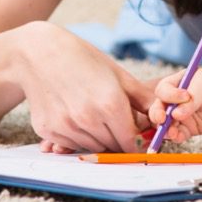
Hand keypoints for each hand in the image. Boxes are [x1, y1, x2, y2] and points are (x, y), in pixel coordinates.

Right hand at [11, 21, 153, 153]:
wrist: (40, 53)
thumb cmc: (82, 59)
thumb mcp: (118, 74)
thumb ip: (142, 98)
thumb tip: (162, 117)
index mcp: (110, 104)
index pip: (131, 142)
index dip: (136, 142)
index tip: (136, 139)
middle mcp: (88, 119)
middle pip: (113, 146)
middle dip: (118, 138)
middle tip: (113, 121)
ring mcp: (66, 126)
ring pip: (93, 147)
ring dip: (98, 138)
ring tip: (92, 113)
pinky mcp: (49, 130)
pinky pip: (71, 144)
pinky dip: (77, 136)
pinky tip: (74, 114)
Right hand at [147, 67, 201, 144]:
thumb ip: (191, 100)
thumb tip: (176, 115)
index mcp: (174, 85)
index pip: (163, 91)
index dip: (170, 95)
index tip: (185, 97)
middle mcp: (173, 101)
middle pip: (158, 109)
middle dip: (157, 115)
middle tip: (162, 120)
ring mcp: (180, 116)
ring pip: (166, 125)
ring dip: (165, 130)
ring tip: (171, 132)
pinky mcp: (188, 128)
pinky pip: (178, 135)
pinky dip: (176, 137)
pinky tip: (178, 137)